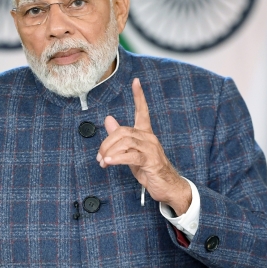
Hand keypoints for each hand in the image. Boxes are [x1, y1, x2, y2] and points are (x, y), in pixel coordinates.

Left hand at [97, 78, 191, 214]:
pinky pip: (130, 156)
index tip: (136, 81)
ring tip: (103, 162)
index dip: (139, 96)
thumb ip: (120, 136)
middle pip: (123, 131)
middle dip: (107, 143)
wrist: (167, 186)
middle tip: (99, 156)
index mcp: (145, 133)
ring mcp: (151, 149)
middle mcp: (149, 137)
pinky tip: (109, 162)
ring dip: (109, 152)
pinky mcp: (151, 161)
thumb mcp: (131, 151)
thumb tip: (108, 119)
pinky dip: (117, 158)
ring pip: (125, 142)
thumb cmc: (149, 168)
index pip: (142, 111)